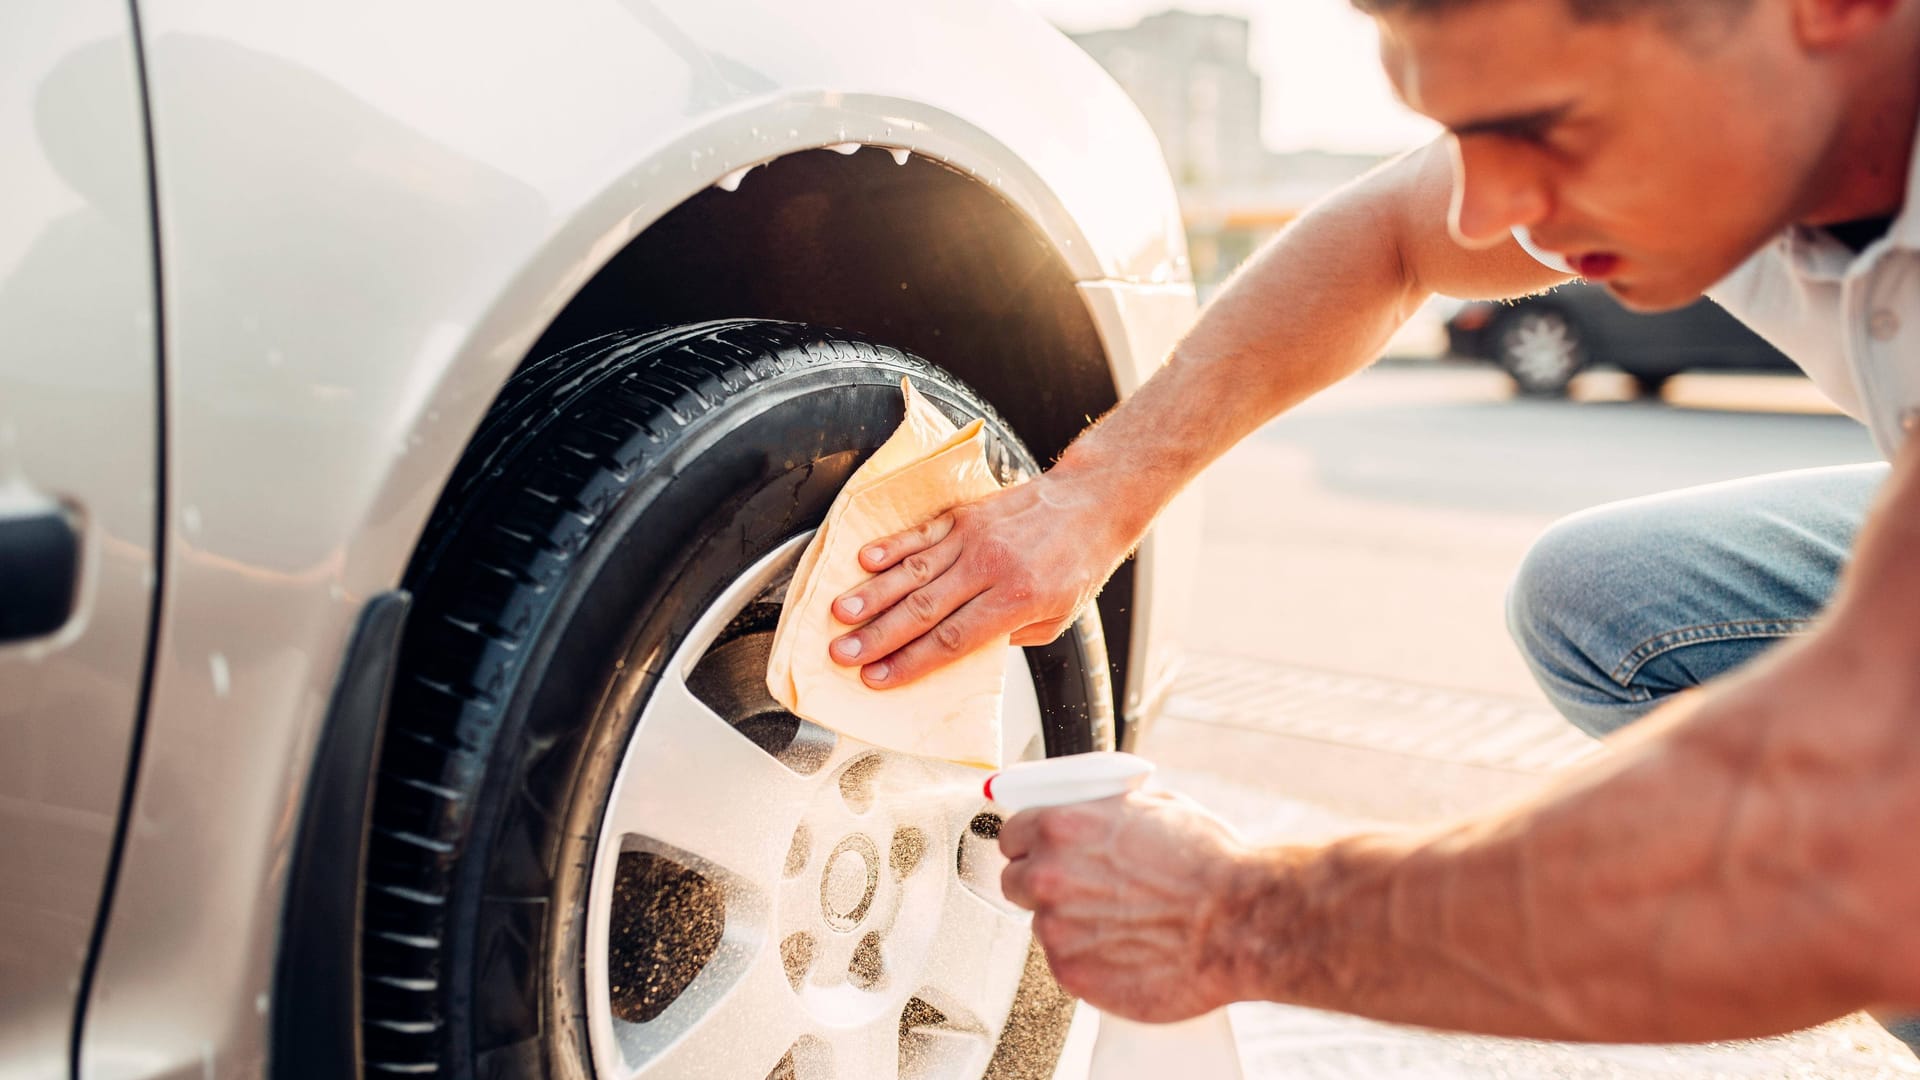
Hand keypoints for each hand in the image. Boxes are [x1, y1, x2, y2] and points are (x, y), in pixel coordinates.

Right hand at [826, 467, 1135, 687]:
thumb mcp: (1057, 618)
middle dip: (878, 636)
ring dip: (873, 594)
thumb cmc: (1077, 563)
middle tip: (842, 653)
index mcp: (1016, 600)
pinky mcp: (965, 516)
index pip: (952, 640)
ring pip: (914, 571)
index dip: (910, 662)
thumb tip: (962, 652)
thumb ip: (1008, 636)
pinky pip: (921, 534)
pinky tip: (864, 560)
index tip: (878, 678)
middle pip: (924, 609)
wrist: (1090, 502)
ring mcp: (974, 538)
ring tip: (840, 613)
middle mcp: (990, 568)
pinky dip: (891, 546)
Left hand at [998, 790, 1253, 1021]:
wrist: (1238, 921)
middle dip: (1041, 885)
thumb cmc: (1208, 864)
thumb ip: (1104, 813)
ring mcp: (1056, 929)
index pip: (1012, 836)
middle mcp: (1048, 876)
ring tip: (1119, 924)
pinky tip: (1124, 950)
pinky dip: (1088, 959)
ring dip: (1068, 924)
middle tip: (1080, 890)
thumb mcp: (1151, 806)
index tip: (1041, 853)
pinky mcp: (1071, 974)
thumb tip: (1094, 814)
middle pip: (1015, 882)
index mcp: (1060, 827)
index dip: (1029, 845)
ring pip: (1043, 925)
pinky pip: (1065, 962)